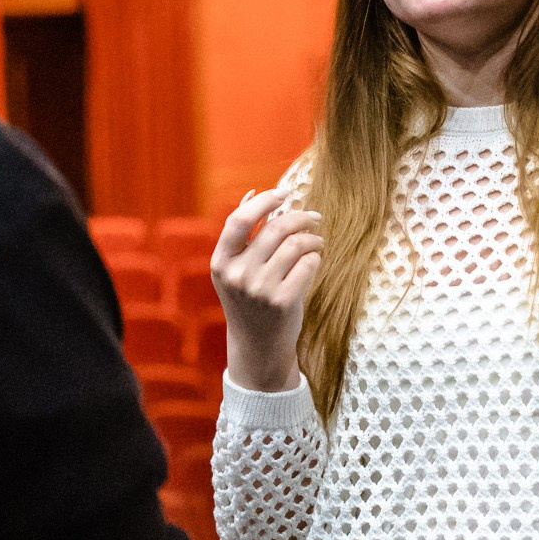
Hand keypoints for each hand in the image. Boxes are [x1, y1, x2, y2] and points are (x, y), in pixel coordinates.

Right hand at [211, 188, 322, 392]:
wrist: (257, 347)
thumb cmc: (249, 300)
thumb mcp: (234, 270)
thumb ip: (240, 235)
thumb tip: (251, 194)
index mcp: (221, 262)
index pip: (239, 219)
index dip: (264, 201)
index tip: (284, 193)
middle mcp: (238, 275)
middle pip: (275, 228)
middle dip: (301, 217)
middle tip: (315, 218)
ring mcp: (260, 289)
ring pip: (296, 244)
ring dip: (312, 238)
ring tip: (317, 241)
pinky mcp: (283, 302)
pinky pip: (308, 264)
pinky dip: (315, 258)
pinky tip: (313, 262)